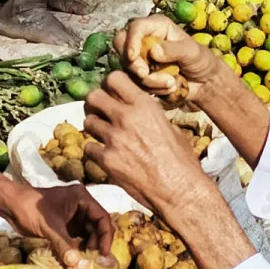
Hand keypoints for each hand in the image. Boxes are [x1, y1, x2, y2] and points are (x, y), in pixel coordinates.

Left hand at [12, 183, 114, 253]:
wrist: (10, 205)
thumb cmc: (30, 208)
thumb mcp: (49, 227)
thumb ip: (65, 246)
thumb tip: (79, 265)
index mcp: (81, 198)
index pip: (102, 217)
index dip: (106, 236)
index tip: (104, 253)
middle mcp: (80, 205)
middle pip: (97, 226)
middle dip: (97, 243)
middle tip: (94, 260)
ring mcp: (72, 215)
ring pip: (88, 233)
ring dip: (87, 247)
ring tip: (84, 260)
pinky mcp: (64, 224)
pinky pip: (76, 237)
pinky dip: (77, 248)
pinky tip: (75, 258)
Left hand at [82, 72, 220, 217]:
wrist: (179, 190)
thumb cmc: (182, 161)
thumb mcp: (170, 128)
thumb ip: (150, 115)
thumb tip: (139, 111)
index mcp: (144, 106)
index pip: (114, 78)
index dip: (109, 84)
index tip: (111, 92)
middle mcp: (126, 117)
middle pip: (93, 96)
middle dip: (94, 103)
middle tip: (100, 112)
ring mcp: (114, 139)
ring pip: (88, 122)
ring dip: (94, 127)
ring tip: (103, 135)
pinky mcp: (106, 160)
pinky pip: (89, 148)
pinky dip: (95, 152)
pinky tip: (105, 156)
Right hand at [114, 14, 233, 103]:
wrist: (205, 82)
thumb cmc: (202, 60)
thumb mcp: (192, 52)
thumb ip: (174, 50)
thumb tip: (153, 51)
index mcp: (157, 26)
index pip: (135, 27)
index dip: (131, 40)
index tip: (133, 56)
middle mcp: (145, 39)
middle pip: (122, 44)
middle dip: (132, 62)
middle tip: (145, 74)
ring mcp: (141, 57)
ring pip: (128, 67)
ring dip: (148, 80)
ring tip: (171, 83)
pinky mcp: (141, 74)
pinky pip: (135, 82)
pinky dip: (151, 89)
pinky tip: (169, 88)